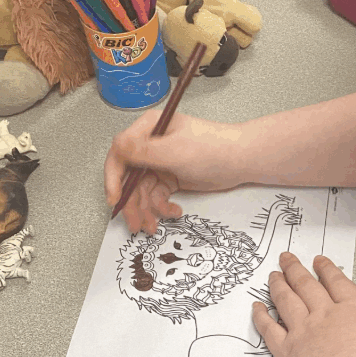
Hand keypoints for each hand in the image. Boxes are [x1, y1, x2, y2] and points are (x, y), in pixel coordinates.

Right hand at [105, 111, 248, 233]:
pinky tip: (174, 212)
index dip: (113, 177)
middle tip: (134, 223)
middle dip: (131, 202)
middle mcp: (151, 145)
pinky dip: (162, 207)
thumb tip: (117, 148)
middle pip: (129, 177)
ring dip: (146, 210)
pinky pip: (157, 196)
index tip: (115, 199)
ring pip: (142, 190)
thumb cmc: (213, 148)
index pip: (120, 153)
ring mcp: (161, 162)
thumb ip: (143, 151)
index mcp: (148, 129)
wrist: (242, 160)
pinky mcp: (171, 177)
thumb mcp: (174, 150)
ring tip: (152, 227)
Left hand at [253, 252, 355, 356]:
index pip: (336, 282)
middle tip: (287, 259)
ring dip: (278, 285)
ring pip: (286, 300)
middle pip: (306, 285)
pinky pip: (270, 328)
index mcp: (351, 309)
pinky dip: (261, 317)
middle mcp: (324, 314)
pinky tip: (257, 308)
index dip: (326, 269)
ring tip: (273, 275)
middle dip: (295, 269)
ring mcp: (303, 330)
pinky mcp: (287, 349)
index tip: (319, 261)